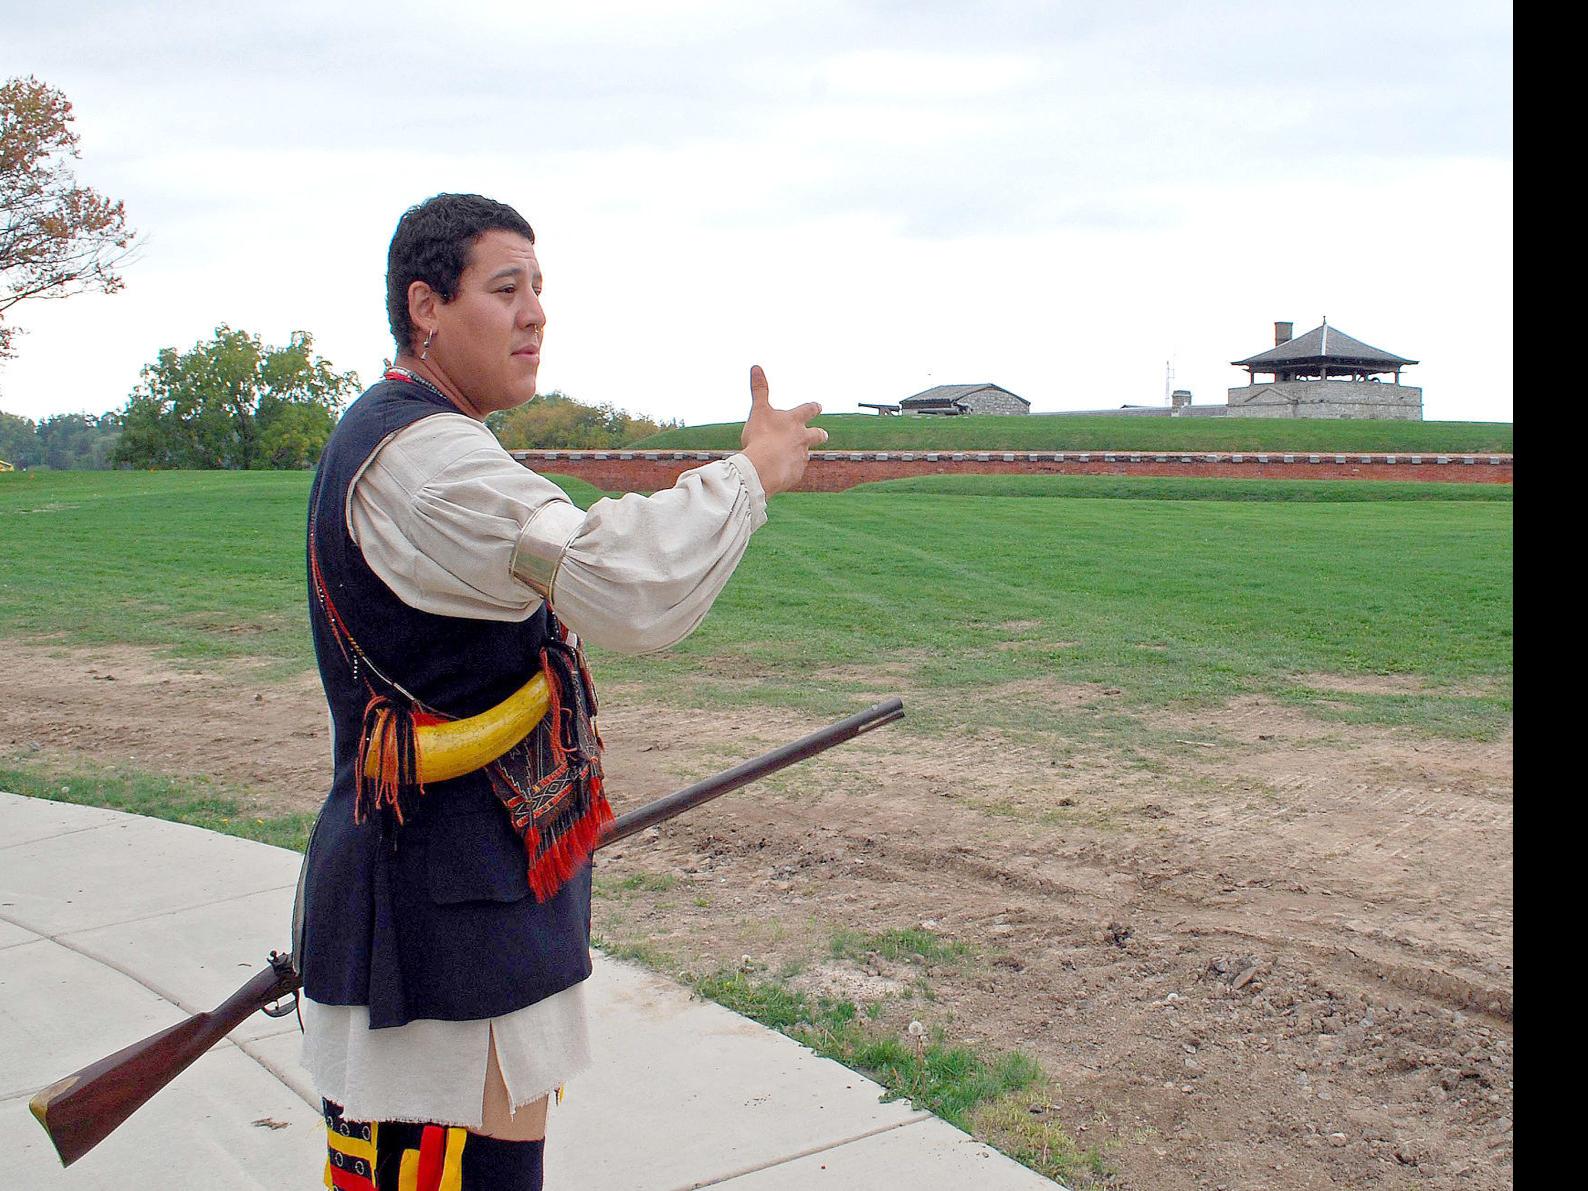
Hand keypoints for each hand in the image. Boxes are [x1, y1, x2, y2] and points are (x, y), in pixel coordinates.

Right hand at [739, 365, 827, 495]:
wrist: (764, 467)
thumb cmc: (761, 437)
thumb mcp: (758, 410)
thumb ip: (759, 389)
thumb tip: (756, 366)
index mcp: (794, 422)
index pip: (808, 410)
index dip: (813, 408)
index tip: (818, 406)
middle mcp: (802, 439)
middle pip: (817, 435)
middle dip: (820, 434)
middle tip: (824, 434)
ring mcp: (801, 457)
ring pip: (805, 455)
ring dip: (800, 454)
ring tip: (789, 456)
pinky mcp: (796, 474)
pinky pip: (794, 471)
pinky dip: (788, 470)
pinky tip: (779, 472)